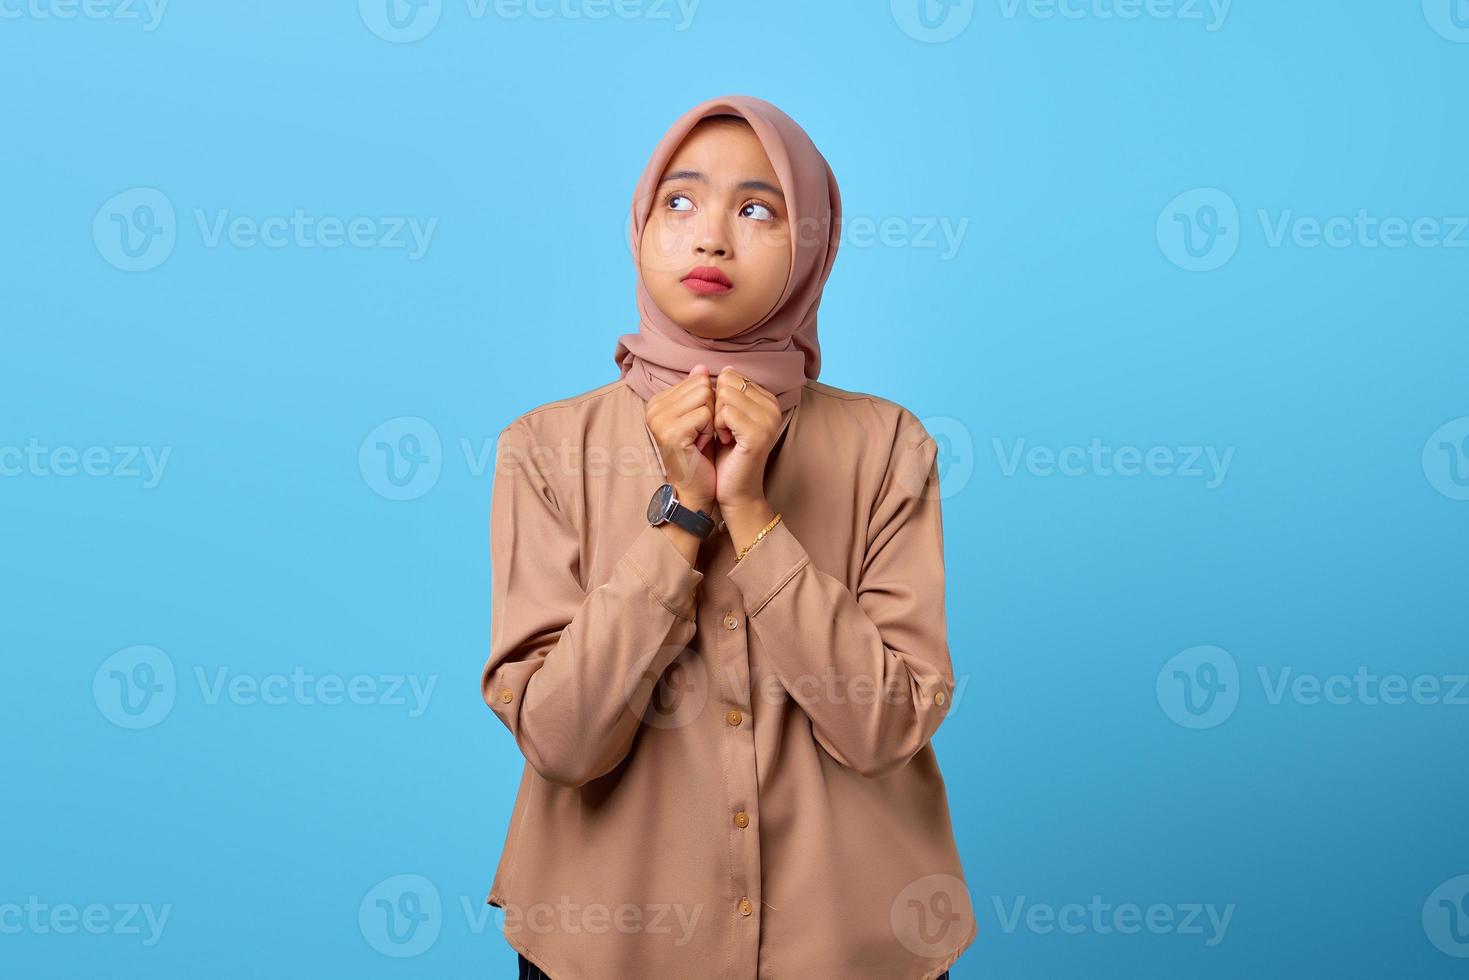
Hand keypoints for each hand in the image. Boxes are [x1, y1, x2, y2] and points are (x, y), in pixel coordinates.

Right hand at [645, 365, 716, 510]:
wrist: (694, 488)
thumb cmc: (698, 454)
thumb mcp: (698, 417)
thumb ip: (696, 391)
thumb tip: (700, 366)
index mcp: (657, 401)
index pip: (697, 379)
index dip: (707, 403)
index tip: (698, 426)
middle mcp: (653, 407)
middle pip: (702, 386)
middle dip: (711, 410)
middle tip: (701, 433)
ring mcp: (659, 419)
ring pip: (705, 398)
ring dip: (711, 420)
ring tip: (700, 438)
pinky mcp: (671, 432)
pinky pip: (706, 415)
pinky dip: (709, 431)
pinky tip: (699, 445)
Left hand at [712, 366, 779, 512]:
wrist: (735, 490)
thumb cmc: (726, 455)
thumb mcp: (725, 417)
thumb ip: (723, 392)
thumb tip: (714, 368)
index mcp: (767, 399)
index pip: (731, 375)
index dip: (717, 397)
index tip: (723, 421)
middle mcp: (773, 406)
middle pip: (727, 381)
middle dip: (715, 404)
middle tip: (722, 429)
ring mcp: (768, 419)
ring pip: (724, 395)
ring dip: (715, 416)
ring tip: (723, 435)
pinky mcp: (758, 433)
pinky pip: (725, 412)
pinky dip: (717, 426)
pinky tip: (724, 440)